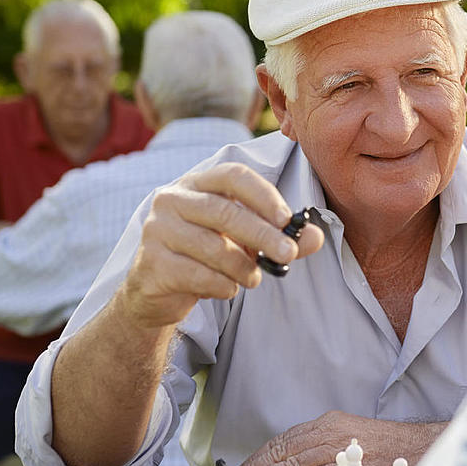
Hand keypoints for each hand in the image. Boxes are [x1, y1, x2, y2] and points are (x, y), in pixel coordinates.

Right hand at [119, 162, 323, 327]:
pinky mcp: (151, 263)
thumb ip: (281, 237)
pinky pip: (196, 275)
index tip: (287, 218)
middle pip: (224, 212)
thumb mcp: (246, 243)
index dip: (262, 194)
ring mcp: (157, 230)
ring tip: (254, 279)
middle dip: (263, 235)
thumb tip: (315, 237)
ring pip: (212, 247)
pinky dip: (221, 285)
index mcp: (197, 184)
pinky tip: (228, 289)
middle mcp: (172, 199)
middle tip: (288, 254)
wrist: (156, 290)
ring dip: (243, 267)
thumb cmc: (207, 256)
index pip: (233, 175)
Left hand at [229, 410, 446, 465]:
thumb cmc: (386, 448)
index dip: (260, 456)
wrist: (420, 446)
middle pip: (284, 449)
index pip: (285, 440)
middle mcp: (330, 430)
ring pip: (293, 461)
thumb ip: (321, 450)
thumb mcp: (349, 440)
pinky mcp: (348, 461)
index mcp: (328, 424)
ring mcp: (339, 445)